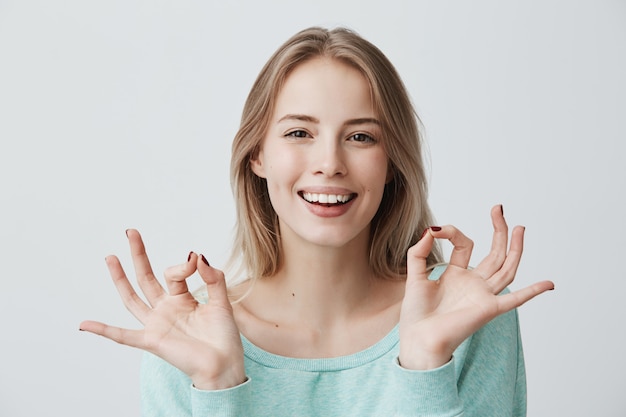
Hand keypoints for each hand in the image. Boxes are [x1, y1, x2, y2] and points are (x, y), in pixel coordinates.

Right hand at [80, 229, 244, 389]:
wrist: (224, 365)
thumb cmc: (224, 337)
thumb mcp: (222, 301)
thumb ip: (213, 278)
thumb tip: (198, 255)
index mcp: (183, 299)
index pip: (175, 273)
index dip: (184, 265)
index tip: (196, 260)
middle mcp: (166, 309)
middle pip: (146, 278)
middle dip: (139, 255)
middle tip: (131, 232)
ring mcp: (157, 324)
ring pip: (133, 298)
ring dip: (120, 279)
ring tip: (110, 257)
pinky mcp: (152, 341)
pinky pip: (123, 336)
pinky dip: (103, 331)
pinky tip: (84, 325)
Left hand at [398, 205, 553, 369]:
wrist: (419, 338)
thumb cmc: (416, 314)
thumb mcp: (414, 276)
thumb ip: (419, 252)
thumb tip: (430, 230)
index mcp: (456, 275)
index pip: (464, 245)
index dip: (451, 232)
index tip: (436, 230)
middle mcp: (473, 283)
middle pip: (494, 253)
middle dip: (498, 231)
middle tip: (499, 209)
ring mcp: (483, 295)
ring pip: (506, 268)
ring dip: (514, 248)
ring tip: (519, 227)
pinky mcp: (489, 308)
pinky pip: (515, 300)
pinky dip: (532, 292)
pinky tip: (549, 284)